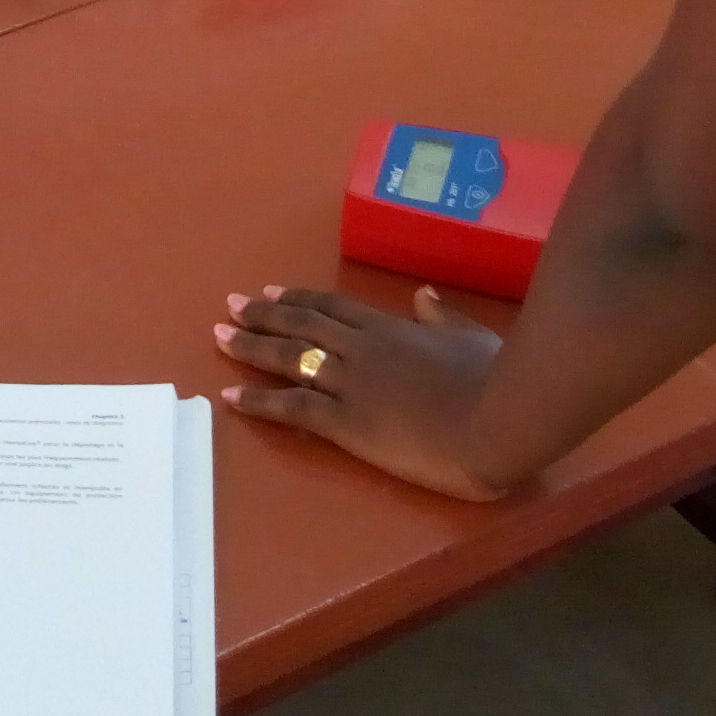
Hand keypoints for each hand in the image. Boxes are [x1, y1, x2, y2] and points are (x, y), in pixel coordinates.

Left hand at [214, 283, 511, 499]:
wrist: (496, 421)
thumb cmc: (494, 381)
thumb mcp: (473, 337)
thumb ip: (443, 317)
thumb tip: (423, 295)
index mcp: (392, 327)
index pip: (333, 306)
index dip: (299, 299)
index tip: (271, 292)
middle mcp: (362, 348)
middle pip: (302, 325)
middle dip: (262, 314)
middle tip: (231, 306)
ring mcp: (350, 383)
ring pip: (289, 358)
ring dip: (250, 346)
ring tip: (219, 337)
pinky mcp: (346, 423)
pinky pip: (292, 407)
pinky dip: (258, 401)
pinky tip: (231, 397)